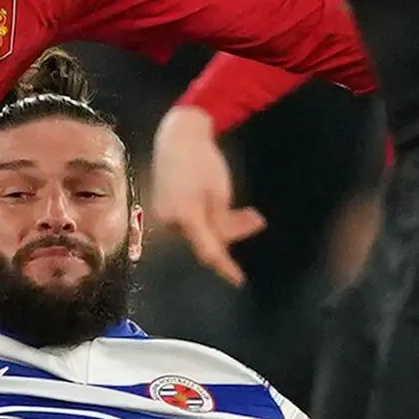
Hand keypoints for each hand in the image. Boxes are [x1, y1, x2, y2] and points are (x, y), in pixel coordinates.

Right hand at [150, 107, 266, 286]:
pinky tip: (219, 207)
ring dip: (221, 226)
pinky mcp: (163, 210)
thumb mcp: (220, 192)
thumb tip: (230, 243)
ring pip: (199, 233)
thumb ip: (226, 221)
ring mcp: (164, 217)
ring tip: (245, 211)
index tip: (239, 280)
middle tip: (255, 217)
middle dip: (232, 233)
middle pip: (206, 241)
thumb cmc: (202, 161)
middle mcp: (170, 222)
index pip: (208, 251)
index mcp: (186, 217)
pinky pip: (190, 224)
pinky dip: (207, 220)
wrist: (176, 137)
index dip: (225, 267)